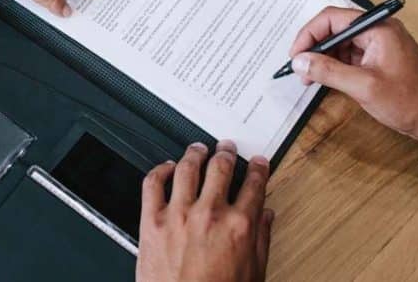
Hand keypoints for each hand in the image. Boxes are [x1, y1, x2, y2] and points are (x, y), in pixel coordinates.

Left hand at [137, 141, 272, 281]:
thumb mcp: (253, 274)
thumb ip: (261, 240)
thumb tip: (266, 217)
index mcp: (239, 227)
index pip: (254, 185)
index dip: (258, 169)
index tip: (258, 163)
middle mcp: (209, 214)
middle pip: (221, 169)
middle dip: (227, 153)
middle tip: (227, 148)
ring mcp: (178, 214)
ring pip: (188, 168)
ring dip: (195, 153)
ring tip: (198, 148)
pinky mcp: (151, 221)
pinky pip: (153, 183)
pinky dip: (160, 169)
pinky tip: (166, 166)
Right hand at [288, 6, 417, 147]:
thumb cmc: (409, 102)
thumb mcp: (363, 86)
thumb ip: (328, 71)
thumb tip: (299, 62)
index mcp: (378, 29)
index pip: (333, 18)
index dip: (309, 34)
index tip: (295, 55)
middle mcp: (378, 30)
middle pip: (334, 28)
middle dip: (313, 47)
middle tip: (299, 68)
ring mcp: (379, 44)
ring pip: (339, 42)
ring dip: (322, 58)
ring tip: (309, 78)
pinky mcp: (378, 58)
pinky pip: (349, 55)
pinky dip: (333, 65)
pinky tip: (324, 79)